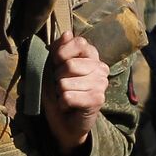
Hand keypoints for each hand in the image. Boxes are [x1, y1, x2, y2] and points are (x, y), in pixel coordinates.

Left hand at [43, 30, 108, 153]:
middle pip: (70, 65)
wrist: (65, 121)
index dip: (61, 53)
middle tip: (62, 85)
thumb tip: (67, 33)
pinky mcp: (98, 99)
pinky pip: (68, 96)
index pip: (79, 42)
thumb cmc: (59, 91)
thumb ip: (59, 49)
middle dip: (58, 77)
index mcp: (91, 55)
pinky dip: (62, 103)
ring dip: (59, 92)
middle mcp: (100, 67)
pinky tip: (68, 106)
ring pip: (66, 83)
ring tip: (65, 96)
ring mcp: (101, 84)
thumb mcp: (53, 67)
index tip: (57, 63)